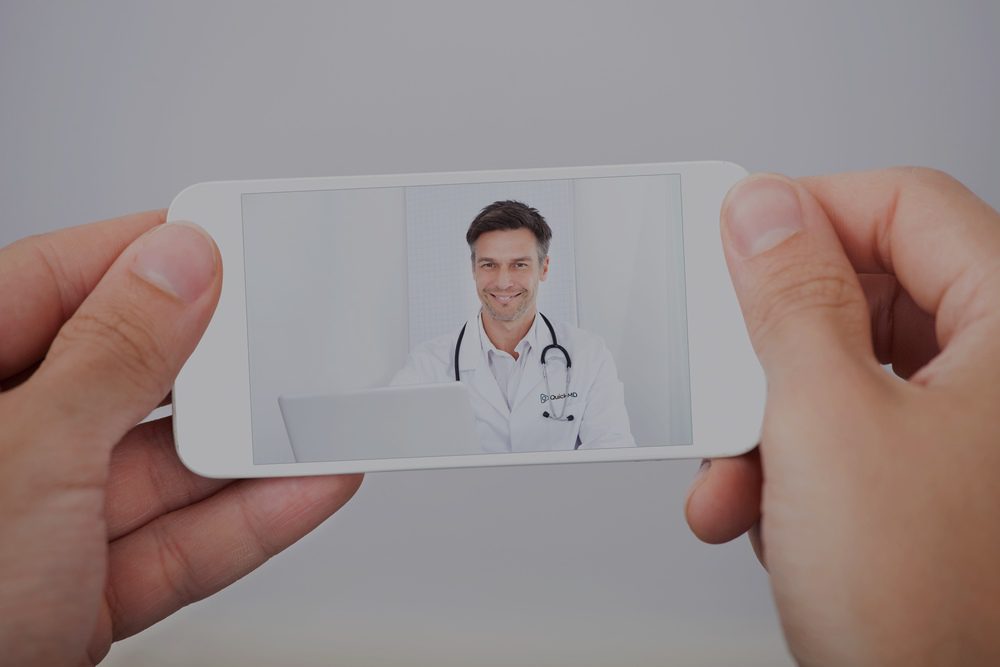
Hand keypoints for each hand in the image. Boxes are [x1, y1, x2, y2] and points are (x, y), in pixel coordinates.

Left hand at [0, 212, 362, 665]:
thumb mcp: (29, 459)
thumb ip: (112, 356)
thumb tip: (180, 266)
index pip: (55, 284)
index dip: (146, 254)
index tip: (227, 239)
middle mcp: (1, 444)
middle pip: (124, 376)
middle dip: (214, 366)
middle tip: (288, 334)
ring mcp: (41, 523)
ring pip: (163, 466)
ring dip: (248, 451)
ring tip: (319, 415)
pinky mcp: (85, 588)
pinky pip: (177, 542)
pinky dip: (246, 520)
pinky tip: (305, 486)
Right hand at [685, 169, 999, 663]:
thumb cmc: (927, 609)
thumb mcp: (825, 424)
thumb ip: (789, 299)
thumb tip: (762, 210)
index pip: (906, 205)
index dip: (808, 209)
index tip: (731, 236)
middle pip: (866, 292)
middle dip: (769, 345)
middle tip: (720, 362)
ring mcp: (968, 429)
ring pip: (840, 371)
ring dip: (762, 420)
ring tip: (732, 474)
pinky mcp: (928, 476)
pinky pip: (842, 431)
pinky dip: (783, 464)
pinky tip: (753, 510)